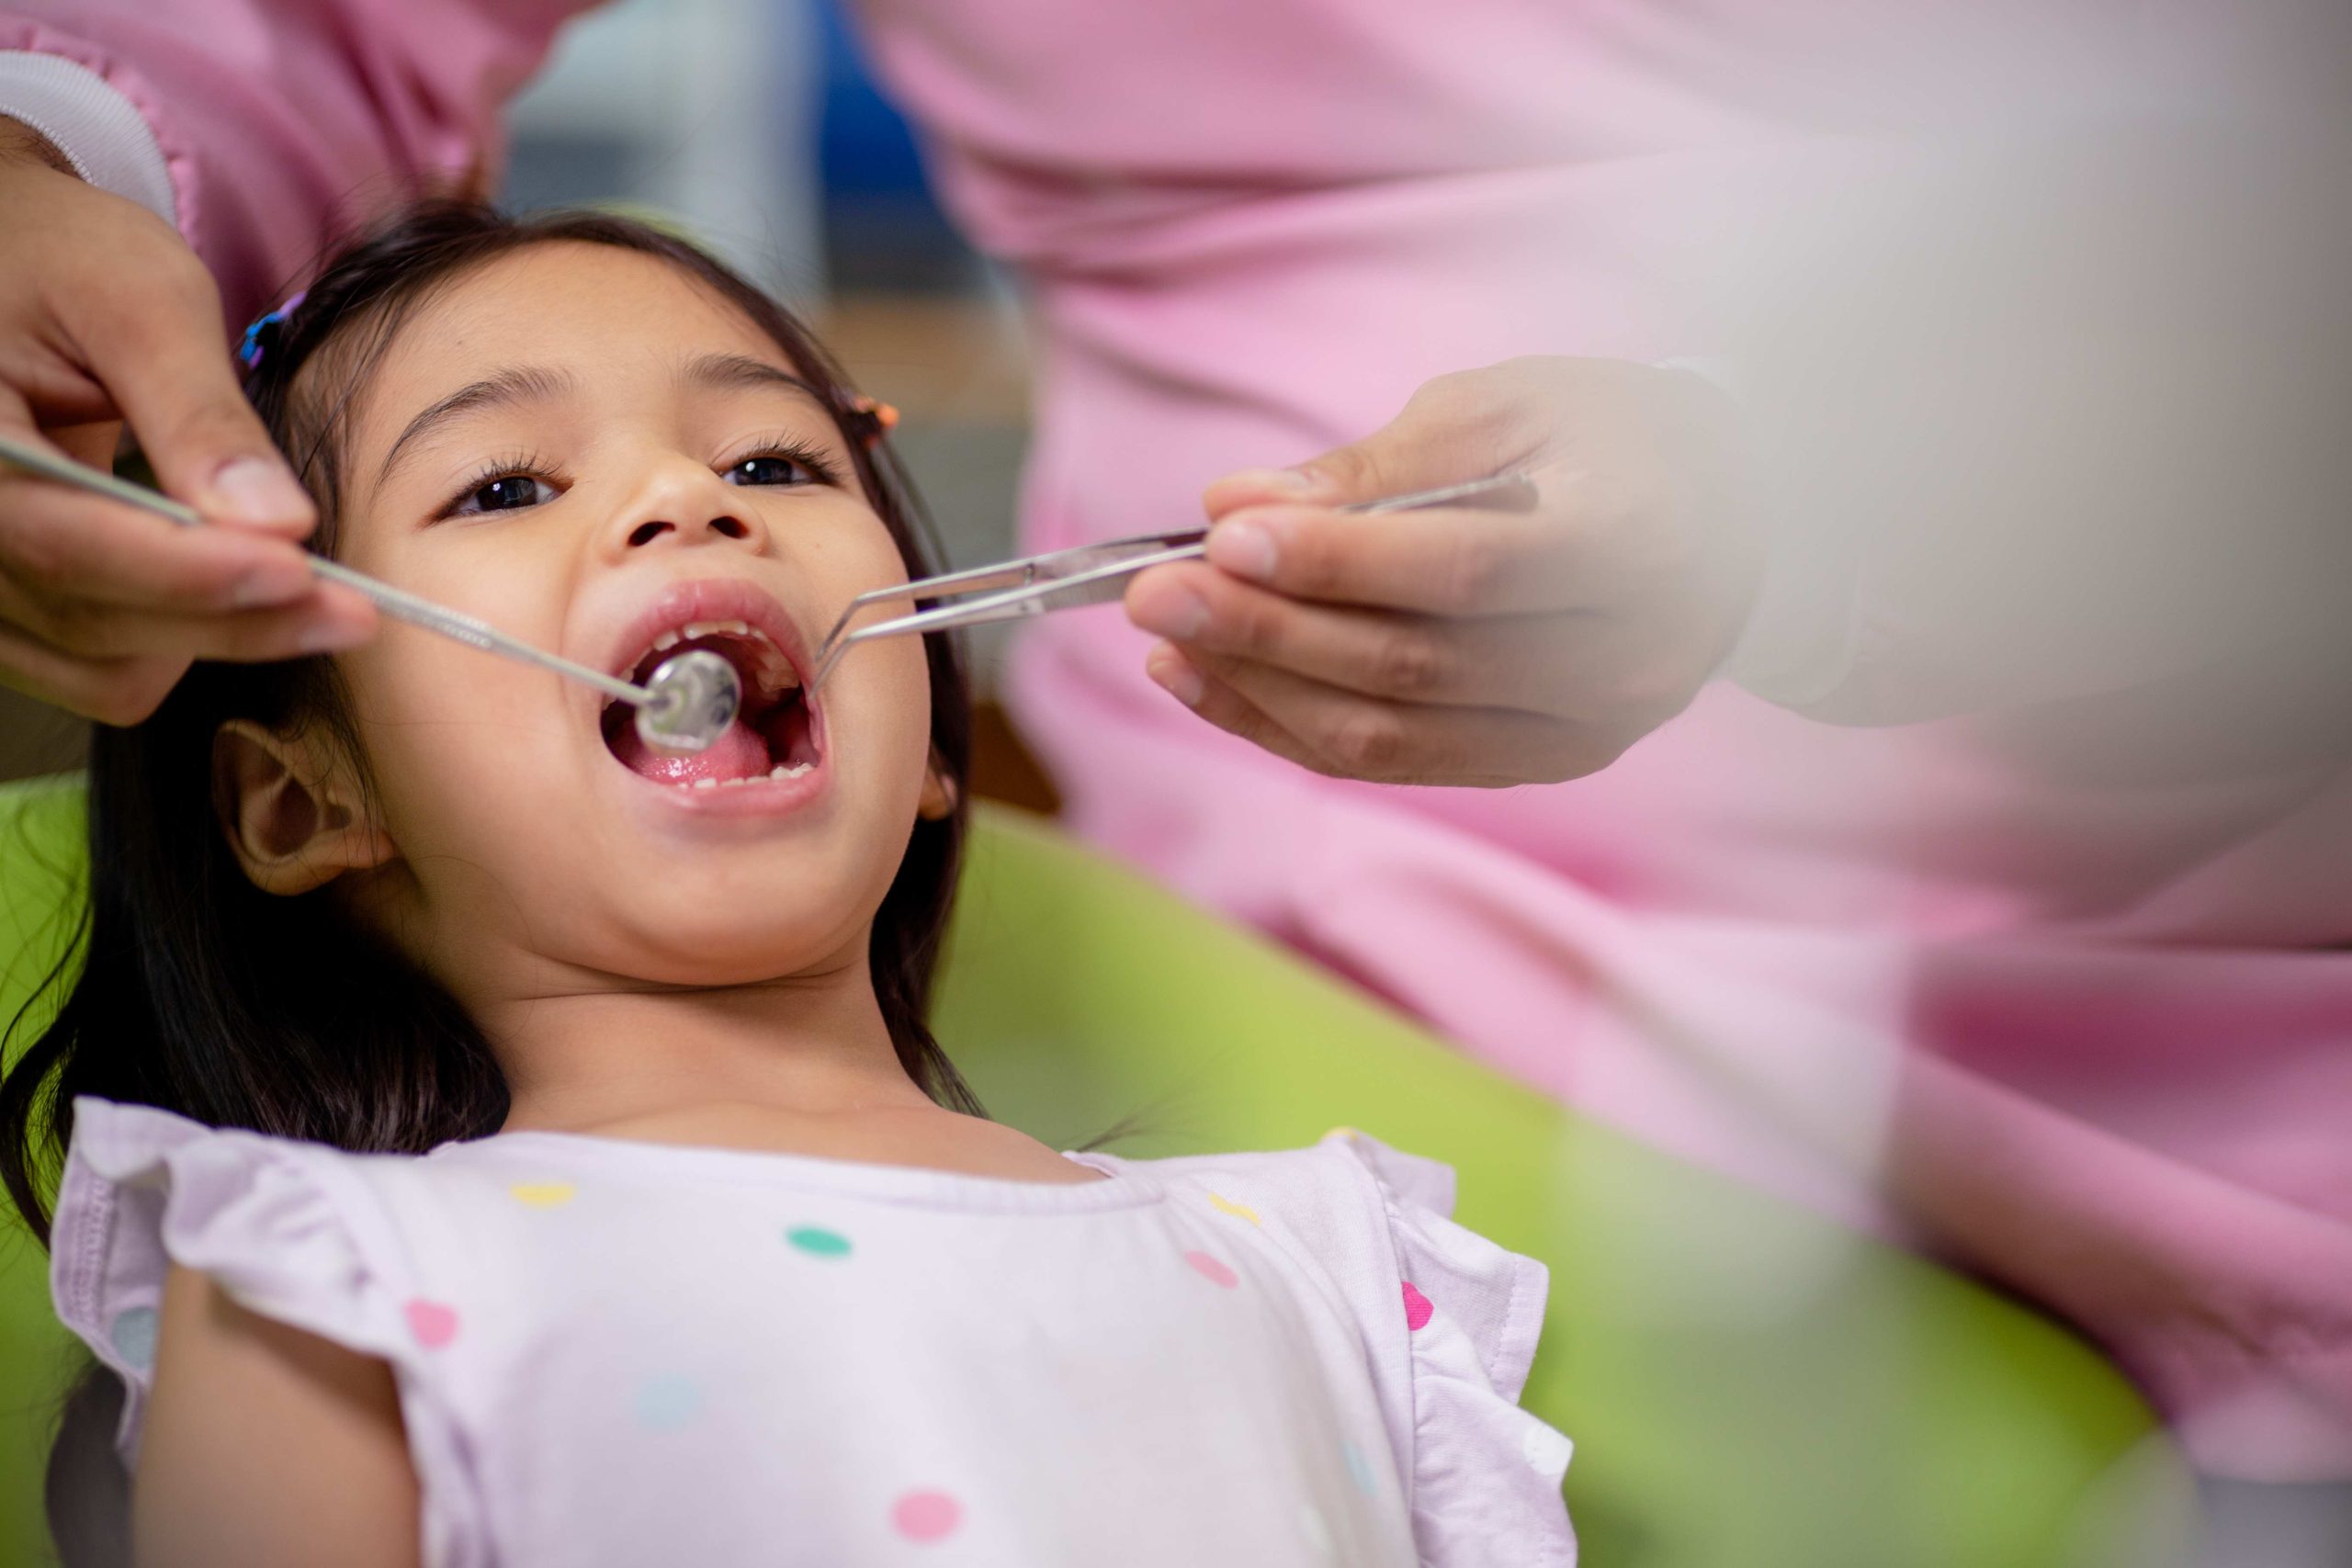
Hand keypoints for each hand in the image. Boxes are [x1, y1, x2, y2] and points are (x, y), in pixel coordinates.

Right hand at [0, 118, 372, 724]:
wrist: (10, 261)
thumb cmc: (60, 256)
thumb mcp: (138, 298)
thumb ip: (199, 413)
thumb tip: (277, 521)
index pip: (65, 545)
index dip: (189, 572)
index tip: (301, 572)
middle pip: (93, 617)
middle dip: (235, 619)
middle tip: (356, 609)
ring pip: (102, 663)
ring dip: (219, 641)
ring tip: (320, 600)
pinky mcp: (15, 603)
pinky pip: (98, 671)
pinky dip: (181, 648)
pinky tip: (244, 599)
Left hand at [1125, 356, 1758, 786]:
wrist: (1732, 518)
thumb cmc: (1610, 438)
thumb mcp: (1508, 408)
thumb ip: (1377, 468)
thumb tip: (1236, 504)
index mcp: (1632, 541)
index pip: (1466, 569)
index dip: (1338, 562)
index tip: (1220, 537)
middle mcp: (1623, 658)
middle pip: (1416, 664)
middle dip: (1266, 630)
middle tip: (1149, 594)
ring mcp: (1589, 728)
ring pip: (1396, 733)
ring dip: (1261, 690)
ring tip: (1161, 642)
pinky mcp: (1546, 762)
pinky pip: (1399, 761)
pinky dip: (1292, 727)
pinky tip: (1210, 683)